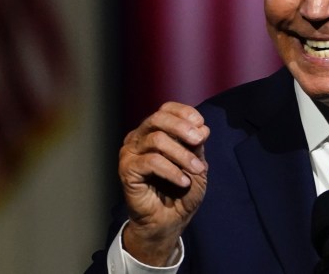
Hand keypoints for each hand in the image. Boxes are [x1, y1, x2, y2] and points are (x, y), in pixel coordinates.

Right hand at [118, 102, 209, 265]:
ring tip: (197, 169)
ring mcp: (130, 152)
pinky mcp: (127, 170)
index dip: (185, 114)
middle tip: (200, 140)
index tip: (202, 128)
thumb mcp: (196, 163)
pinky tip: (183, 181)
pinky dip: (171, 170)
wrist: (169, 219)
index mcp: (155, 130)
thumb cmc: (182, 190)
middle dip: (182, 128)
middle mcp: (139, 137)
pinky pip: (151, 162)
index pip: (167, 109)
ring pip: (157, 140)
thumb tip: (202, 128)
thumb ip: (197, 145)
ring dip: (182, 154)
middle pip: (158, 118)